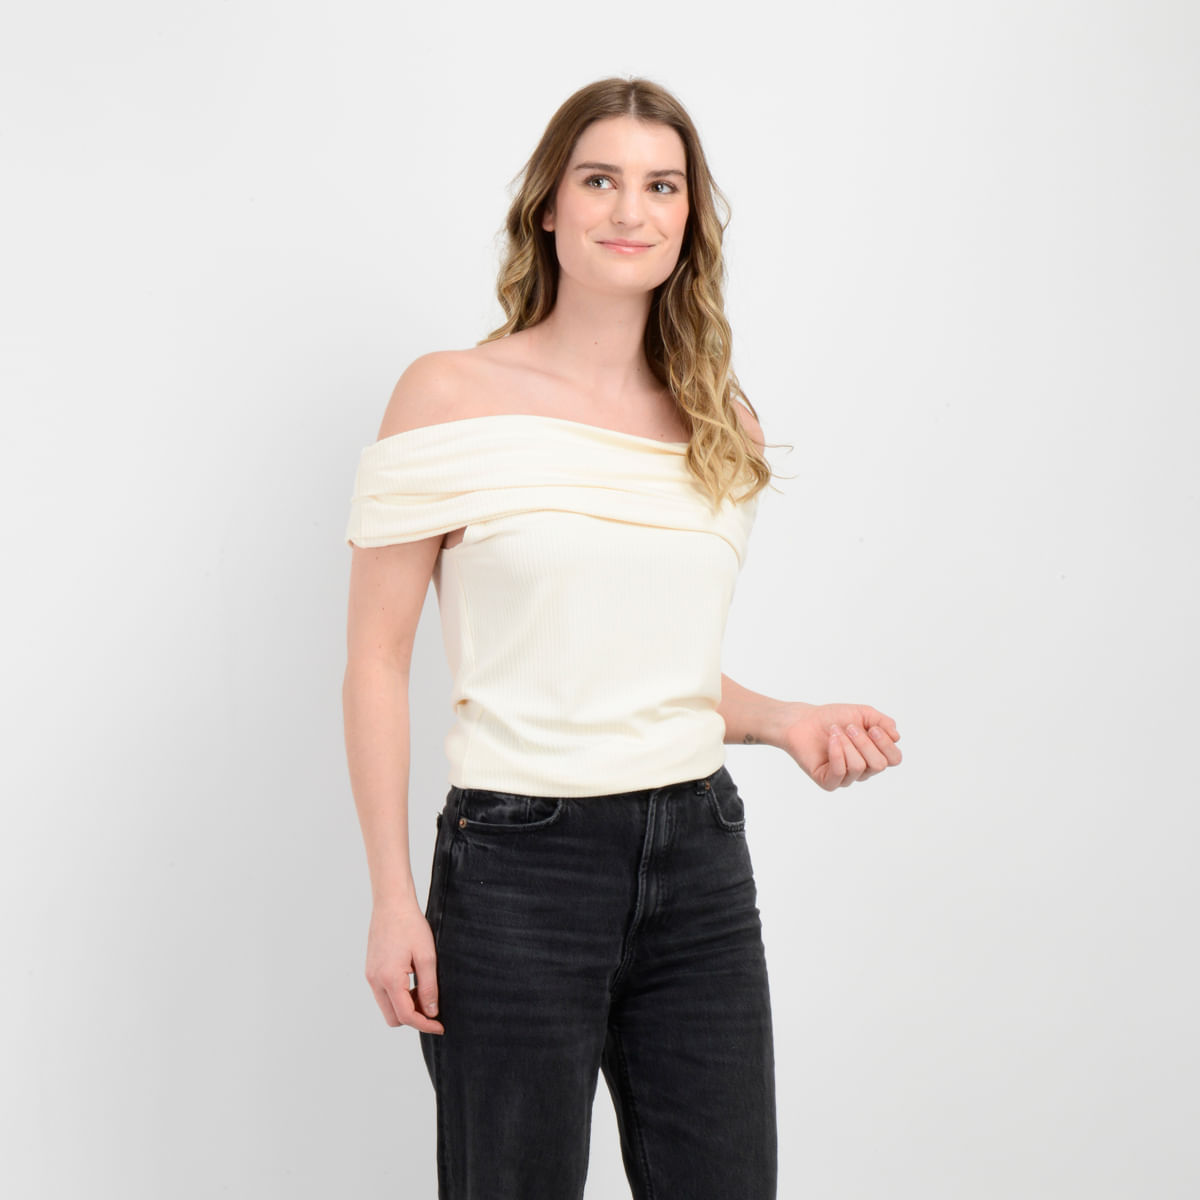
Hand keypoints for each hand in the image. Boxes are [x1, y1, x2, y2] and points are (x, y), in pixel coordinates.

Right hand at [365, 902, 443, 1033]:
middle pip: (393, 1018)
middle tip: (432, 1005)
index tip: (440, 1026)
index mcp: (389, 979)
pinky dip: (398, 996)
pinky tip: (412, 981)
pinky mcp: (370, 970)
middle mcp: (375, 981)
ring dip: (405, 1007)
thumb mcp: (427, 956)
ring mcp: (370, 976)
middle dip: (413, 1018)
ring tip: (423, 989)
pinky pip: (383, 994)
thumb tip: (431, 1012)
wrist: (391, 903)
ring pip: (387, 1007)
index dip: (425, 1025)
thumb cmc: (410, 925)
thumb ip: (428, 987)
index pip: (406, 1015)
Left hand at [780, 702, 901, 790]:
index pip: (894, 759)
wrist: (804, 720)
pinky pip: (839, 772)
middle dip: (864, 742)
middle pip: (879, 764)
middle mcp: (864, 770)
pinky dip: (836, 753)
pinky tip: (831, 740)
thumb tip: (897, 737)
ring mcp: (846, 778)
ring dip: (846, 744)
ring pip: (859, 766)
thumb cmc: (833, 718)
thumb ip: (883, 722)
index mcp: (875, 755)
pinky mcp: (828, 782)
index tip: (872, 728)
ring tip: (834, 732)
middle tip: (849, 728)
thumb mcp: (863, 713)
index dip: (886, 743)